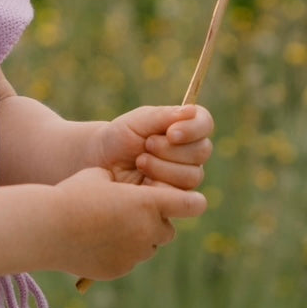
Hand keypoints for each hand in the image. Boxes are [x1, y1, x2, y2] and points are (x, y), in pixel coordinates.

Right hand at [52, 167, 206, 280]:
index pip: (192, 204)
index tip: (186, 201)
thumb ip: (123, 183)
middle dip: (155, 222)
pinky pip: (128, 260)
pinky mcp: (119, 269)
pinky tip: (96, 242)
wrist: (46, 228)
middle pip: (167, 229)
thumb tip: (130, 187)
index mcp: (146, 202)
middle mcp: (146, 230)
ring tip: (109, 227)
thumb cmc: (71, 195)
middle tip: (131, 213)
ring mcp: (134, 254)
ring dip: (138, 238)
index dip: (191, 202)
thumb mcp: (99, 176)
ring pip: (148, 246)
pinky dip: (120, 253)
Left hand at [94, 104, 212, 189]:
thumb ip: (163, 116)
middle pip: (201, 151)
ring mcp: (185, 174)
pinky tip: (144, 181)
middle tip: (146, 146)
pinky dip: (160, 187)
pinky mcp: (178, 196)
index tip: (171, 133)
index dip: (193, 129)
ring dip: (162, 168)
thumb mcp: (137, 122)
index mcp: (184, 126)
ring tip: (140, 162)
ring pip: (193, 175)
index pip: (205, 123)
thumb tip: (192, 111)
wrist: (102, 164)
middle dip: (170, 150)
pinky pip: (182, 196)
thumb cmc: (119, 137)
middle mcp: (190, 151)